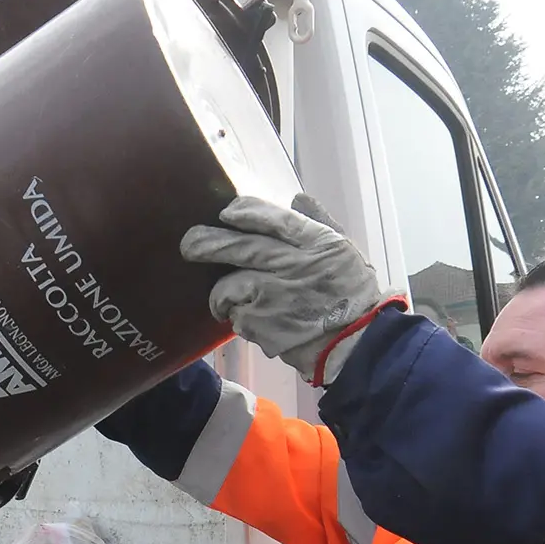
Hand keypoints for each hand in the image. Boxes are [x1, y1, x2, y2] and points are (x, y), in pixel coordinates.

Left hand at [181, 194, 387, 384]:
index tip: (226, 212)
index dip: (245, 211)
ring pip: (228, 286)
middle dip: (207, 244)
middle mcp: (291, 265)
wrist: (355, 344)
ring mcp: (273, 296)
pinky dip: (238, 318)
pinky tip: (253, 322)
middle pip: (239, 247)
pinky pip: (236, 316)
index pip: (273, 218)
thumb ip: (320, 222)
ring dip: (221, 294)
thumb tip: (296, 199)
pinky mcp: (261, 325)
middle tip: (189, 245)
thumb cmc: (352, 296)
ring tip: (223, 302)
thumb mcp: (344, 251)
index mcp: (316, 243)